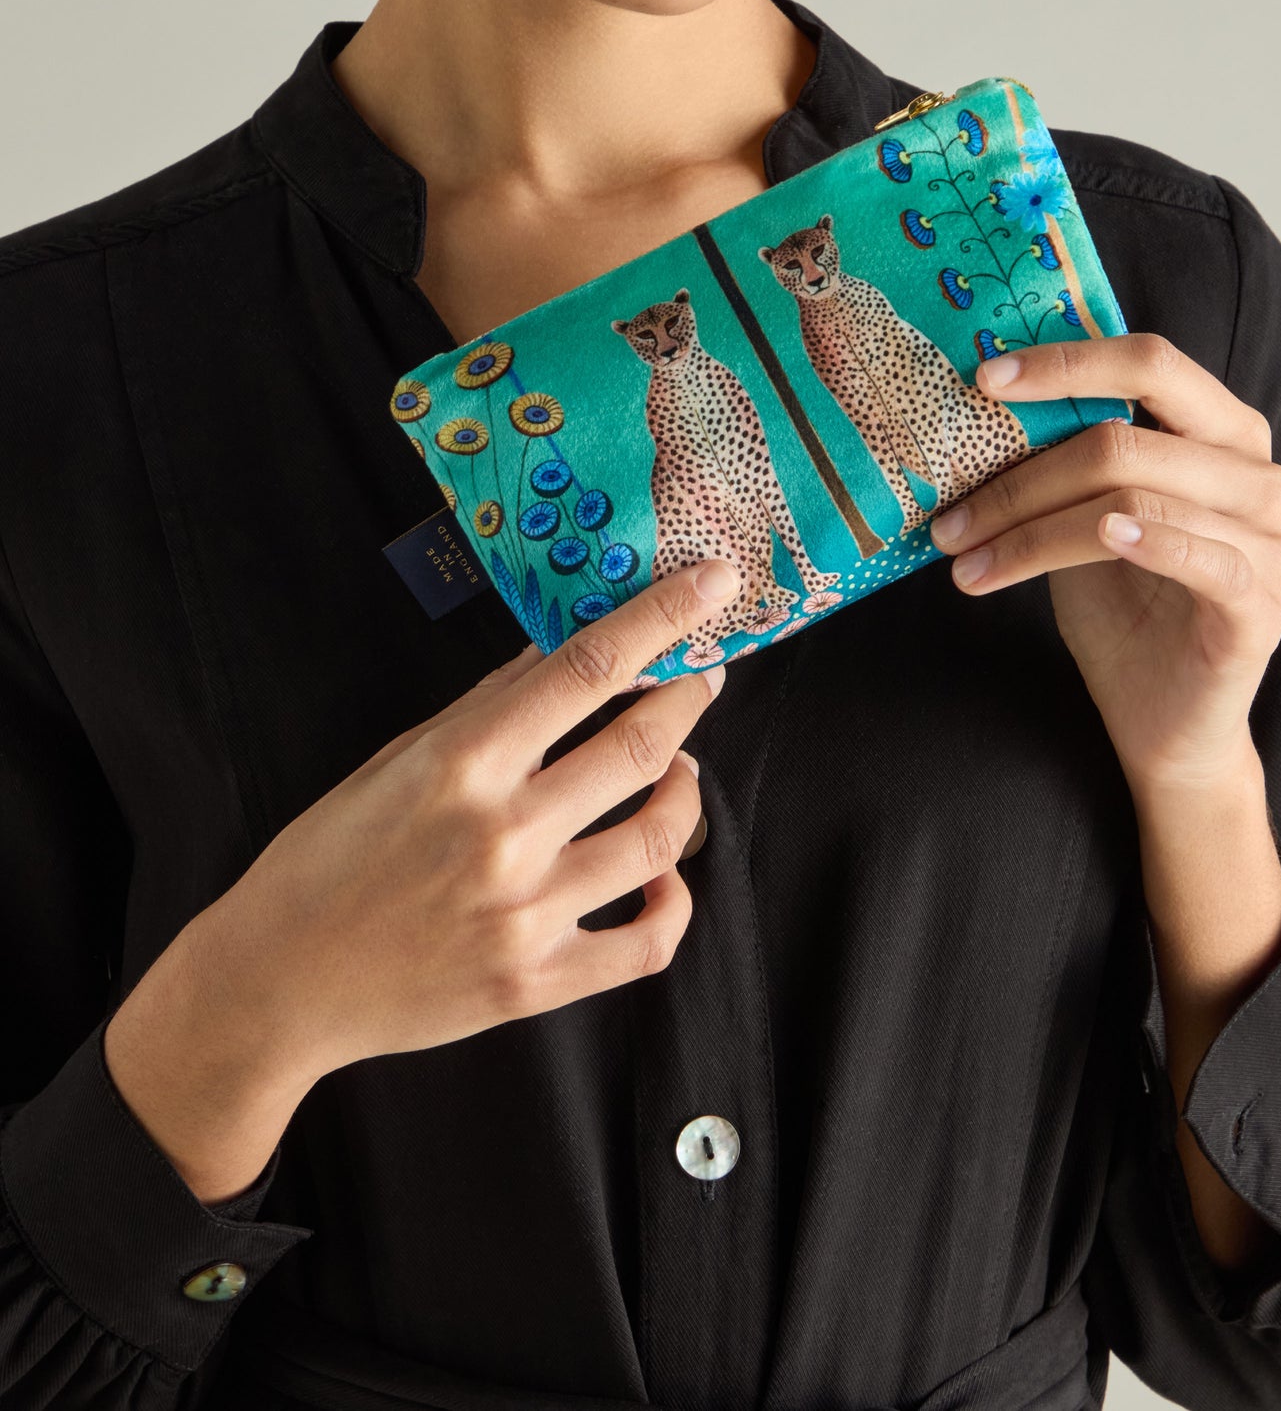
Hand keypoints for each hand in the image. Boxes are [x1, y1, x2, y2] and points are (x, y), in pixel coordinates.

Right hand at [104, 555, 737, 1194]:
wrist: (277, 981)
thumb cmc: (329, 856)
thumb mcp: (398, 758)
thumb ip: (490, 705)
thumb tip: (564, 645)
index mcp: (462, 763)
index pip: (587, 669)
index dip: (663, 617)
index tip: (714, 584)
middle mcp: (501, 835)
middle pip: (642, 746)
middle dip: (689, 696)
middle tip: (702, 674)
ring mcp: (524, 915)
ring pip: (659, 837)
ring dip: (687, 790)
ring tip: (678, 768)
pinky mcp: (536, 984)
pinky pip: (648, 943)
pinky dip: (674, 901)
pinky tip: (663, 873)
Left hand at [927, 336, 1280, 791]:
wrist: (1163, 719)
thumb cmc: (1123, 605)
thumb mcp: (1083, 515)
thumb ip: (1066, 458)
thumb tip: (979, 406)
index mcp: (1221, 430)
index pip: (1150, 362)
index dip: (1067, 363)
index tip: (986, 379)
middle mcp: (1257, 471)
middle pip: (1125, 437)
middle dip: (1022, 475)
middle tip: (950, 515)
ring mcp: (1270, 536)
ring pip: (1130, 500)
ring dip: (1030, 530)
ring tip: (967, 557)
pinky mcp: (1263, 601)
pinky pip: (1201, 556)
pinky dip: (1143, 542)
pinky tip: (1096, 539)